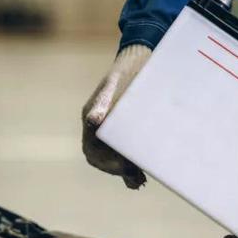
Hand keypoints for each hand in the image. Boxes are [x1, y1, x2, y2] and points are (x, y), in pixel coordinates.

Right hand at [82, 45, 151, 188]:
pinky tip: (144, 174)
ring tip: (140, 180)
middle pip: (103, 159)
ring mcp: (115, 129)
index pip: (93, 151)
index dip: (106, 163)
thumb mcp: (117, 82)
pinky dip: (133, 166)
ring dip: (126, 172)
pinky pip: (127, 153)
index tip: (124, 168)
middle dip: (118, 171)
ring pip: (115, 159)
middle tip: (137, 178)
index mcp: (92, 117)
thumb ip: (104, 101)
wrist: (144, 57)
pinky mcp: (130, 130)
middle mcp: (100, 127)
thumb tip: (93, 121)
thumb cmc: (129, 68)